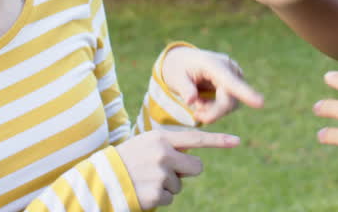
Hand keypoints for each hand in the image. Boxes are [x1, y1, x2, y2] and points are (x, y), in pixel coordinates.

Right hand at [116, 129, 239, 207]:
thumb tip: (192, 161)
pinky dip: (158, 199)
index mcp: (161, 138)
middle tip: (167, 172)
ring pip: (180, 185)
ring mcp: (161, 175)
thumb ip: (169, 147)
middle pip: (196, 167)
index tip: (237, 141)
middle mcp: (164, 154)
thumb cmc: (126, 160)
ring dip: (166, 186)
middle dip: (187, 172)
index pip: (196, 138)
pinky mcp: (156, 194)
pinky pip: (169, 199)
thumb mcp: (146, 145)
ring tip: (145, 180)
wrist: (100, 179)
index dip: (219, 140)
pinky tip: (142, 191)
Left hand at [161, 46, 263, 123]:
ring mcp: (235, 76)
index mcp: (213, 64)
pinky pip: (230, 105)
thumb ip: (184, 88)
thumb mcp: (175, 77)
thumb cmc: (179, 68)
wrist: (184, 61)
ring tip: (197, 101)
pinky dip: (215, 108)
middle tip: (195, 113)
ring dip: (212, 111)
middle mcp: (229, 68)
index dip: (245, 93)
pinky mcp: (237, 84)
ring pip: (230, 106)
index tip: (260, 103)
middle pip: (228, 102)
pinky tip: (204, 100)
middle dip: (212, 113)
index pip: (230, 82)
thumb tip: (190, 101)